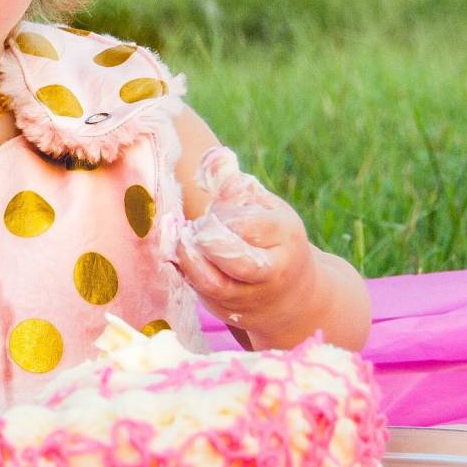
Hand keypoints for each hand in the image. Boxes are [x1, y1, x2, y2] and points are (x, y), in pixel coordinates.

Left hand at [169, 147, 318, 339]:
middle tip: (194, 228)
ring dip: (189, 257)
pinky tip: (175, 250)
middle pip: (236, 260)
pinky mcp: (225, 309)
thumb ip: (235, 185)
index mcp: (285, 236)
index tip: (215, 212)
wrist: (292, 296)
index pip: (248, 224)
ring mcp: (248, 295)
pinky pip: (198, 291)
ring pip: (212, 282)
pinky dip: (182, 269)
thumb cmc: (272, 239)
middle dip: (208, 241)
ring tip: (180, 236)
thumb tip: (213, 156)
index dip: (224, 217)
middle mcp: (271, 270)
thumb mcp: (265, 207)